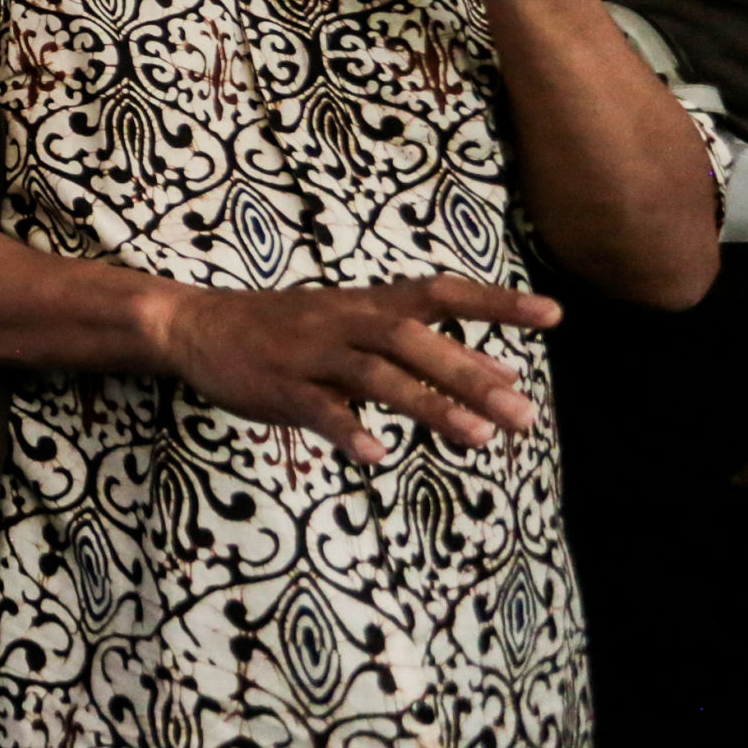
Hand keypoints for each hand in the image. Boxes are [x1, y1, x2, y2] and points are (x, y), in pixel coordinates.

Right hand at [150, 272, 559, 464]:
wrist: (195, 324)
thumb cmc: (286, 330)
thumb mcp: (355, 327)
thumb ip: (426, 351)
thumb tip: (503, 375)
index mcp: (366, 304)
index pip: (440, 292)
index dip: (495, 302)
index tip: (553, 315)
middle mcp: (344, 321)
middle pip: (415, 341)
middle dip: (472, 376)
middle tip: (525, 415)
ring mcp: (309, 353)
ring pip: (377, 376)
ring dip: (430, 406)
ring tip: (479, 440)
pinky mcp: (278, 385)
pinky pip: (317, 409)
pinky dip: (346, 430)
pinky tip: (376, 455)